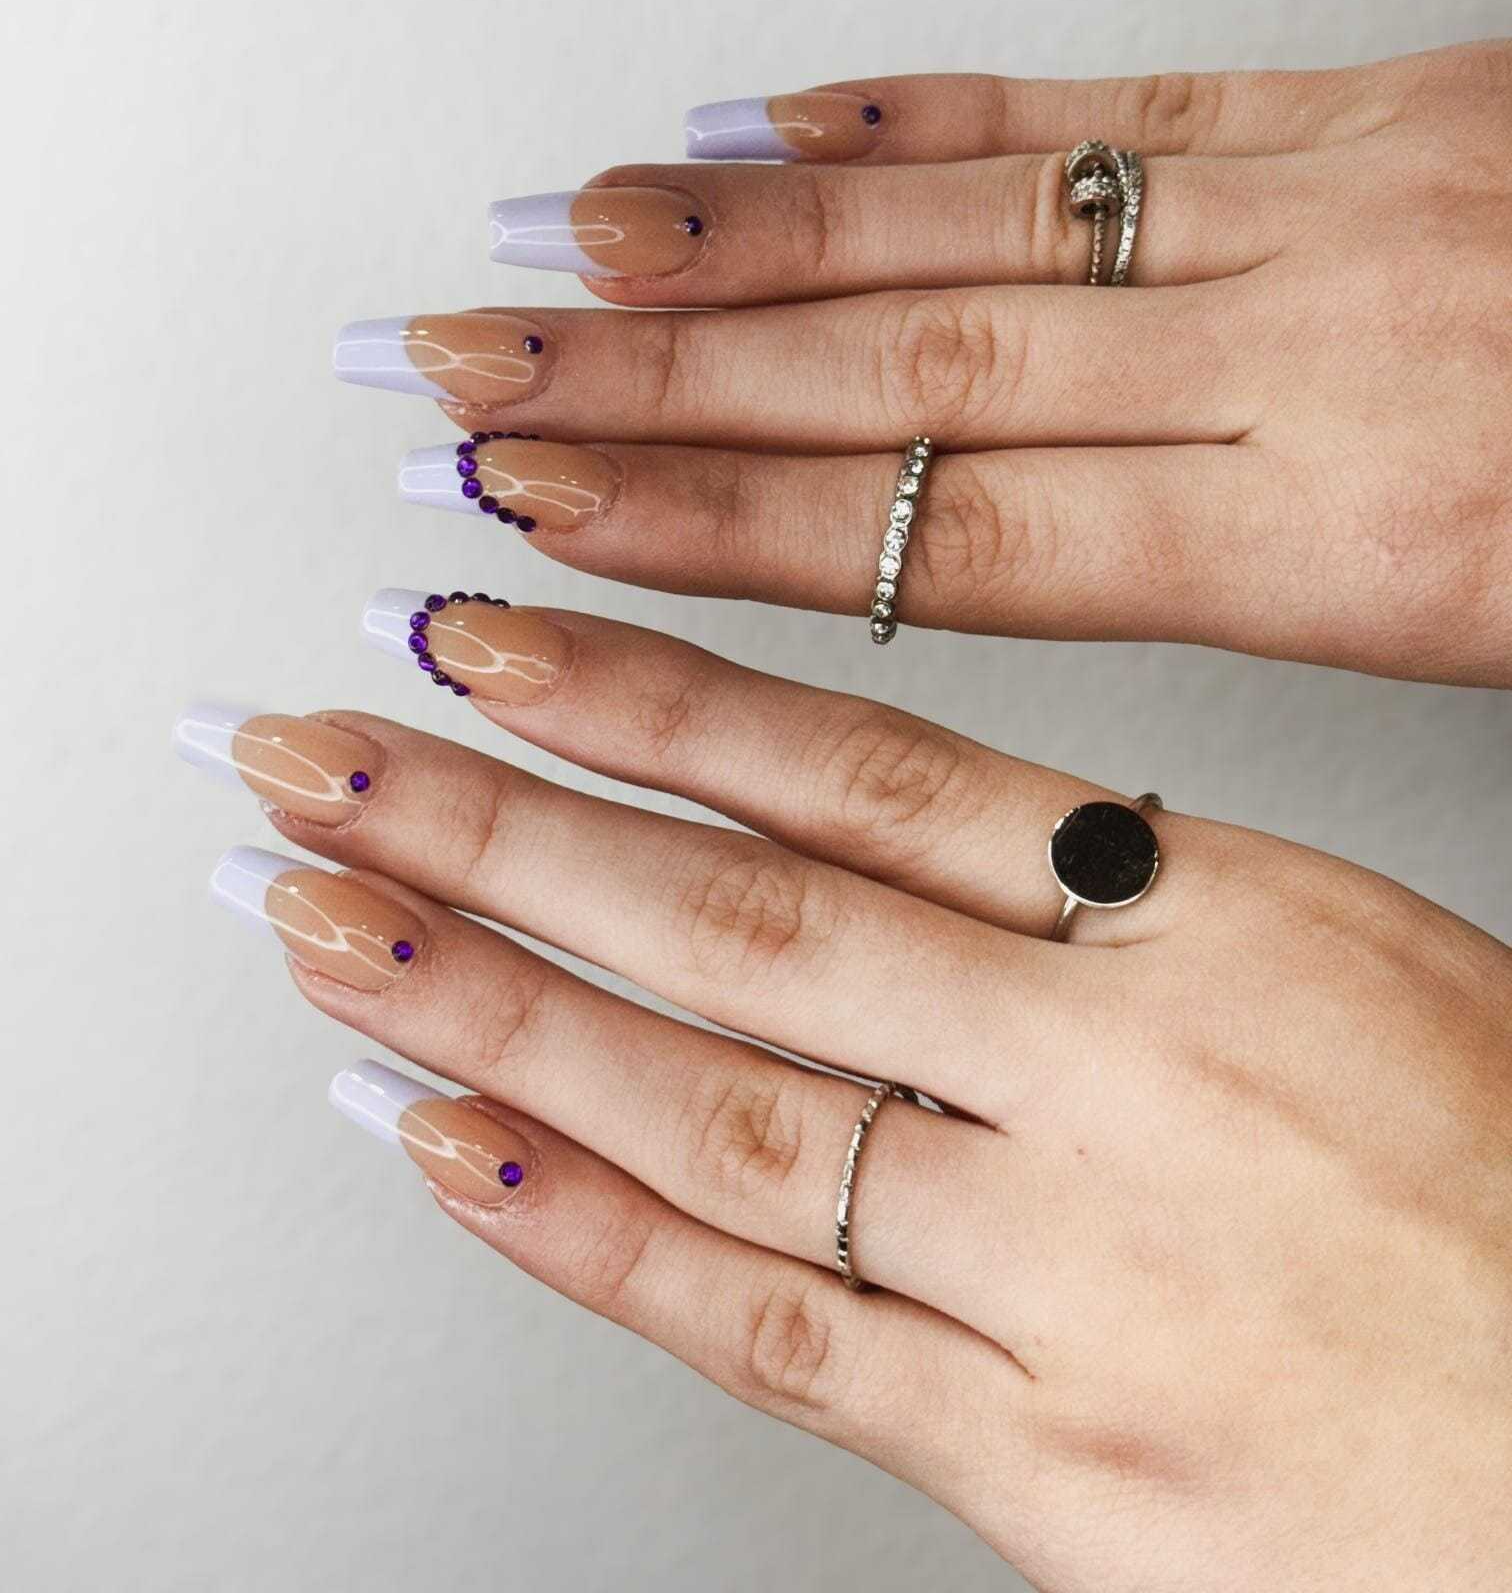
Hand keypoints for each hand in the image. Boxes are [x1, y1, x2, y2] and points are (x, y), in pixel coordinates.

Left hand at [175, 602, 1511, 1590]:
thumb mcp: (1350, 960)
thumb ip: (1121, 896)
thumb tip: (909, 825)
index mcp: (1208, 924)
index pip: (867, 774)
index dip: (651, 703)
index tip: (495, 639)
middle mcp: (1112, 1081)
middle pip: (745, 923)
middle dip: (506, 831)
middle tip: (330, 759)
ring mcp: (1063, 1275)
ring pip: (722, 1113)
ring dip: (499, 1013)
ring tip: (338, 926)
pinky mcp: (1043, 1464)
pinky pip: (777, 1335)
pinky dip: (595, 1242)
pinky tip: (457, 1155)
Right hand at [337, 39, 1511, 686]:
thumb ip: (1330, 673)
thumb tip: (1106, 771)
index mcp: (1376, 532)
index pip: (962, 545)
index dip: (723, 539)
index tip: (553, 530)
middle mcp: (1322, 344)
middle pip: (910, 379)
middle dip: (652, 383)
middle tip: (463, 380)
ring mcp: (1332, 197)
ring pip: (967, 231)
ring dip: (731, 244)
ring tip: (552, 255)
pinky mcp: (1364, 98)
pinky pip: (1090, 106)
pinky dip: (909, 120)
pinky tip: (767, 129)